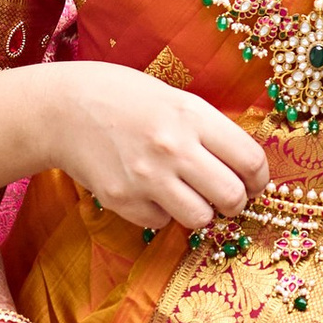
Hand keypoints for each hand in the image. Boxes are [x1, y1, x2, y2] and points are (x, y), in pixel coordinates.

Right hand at [46, 65, 268, 231]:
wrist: (63, 108)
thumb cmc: (126, 99)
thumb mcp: (176, 100)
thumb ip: (210, 131)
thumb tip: (247, 170)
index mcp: (193, 116)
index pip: (250, 161)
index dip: (259, 179)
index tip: (253, 183)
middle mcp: (173, 147)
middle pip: (232, 197)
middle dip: (235, 202)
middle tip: (225, 197)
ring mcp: (147, 177)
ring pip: (200, 218)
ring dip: (199, 211)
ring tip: (186, 195)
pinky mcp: (123, 200)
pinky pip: (161, 223)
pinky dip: (160, 213)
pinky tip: (147, 190)